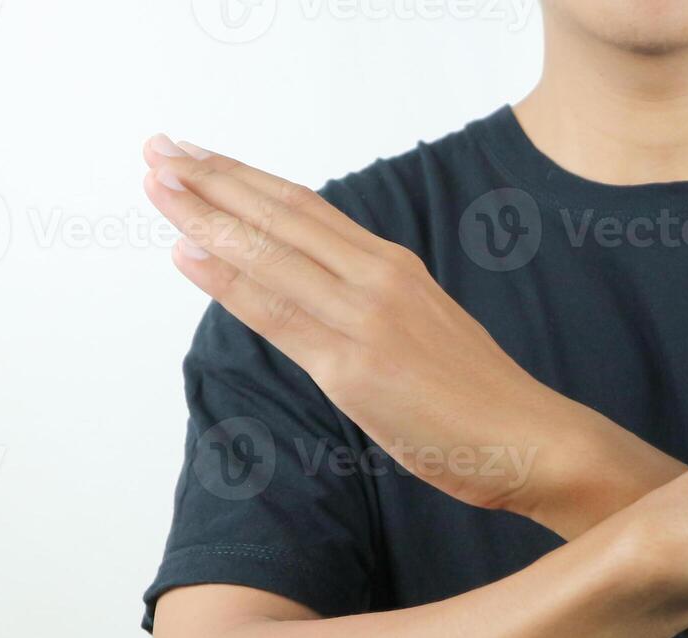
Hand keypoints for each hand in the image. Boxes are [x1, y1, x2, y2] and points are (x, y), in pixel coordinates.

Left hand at [140, 135, 597, 514]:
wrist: (530, 438)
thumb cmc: (479, 398)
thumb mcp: (426, 328)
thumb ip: (374, 307)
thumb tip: (323, 301)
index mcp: (395, 267)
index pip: (306, 208)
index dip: (246, 178)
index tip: (198, 156)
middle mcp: (378, 280)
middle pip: (281, 215)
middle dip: (212, 179)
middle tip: (157, 149)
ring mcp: (365, 321)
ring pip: (271, 254)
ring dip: (205, 216)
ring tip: (156, 183)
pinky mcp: (355, 370)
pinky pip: (278, 316)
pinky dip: (227, 281)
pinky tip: (187, 253)